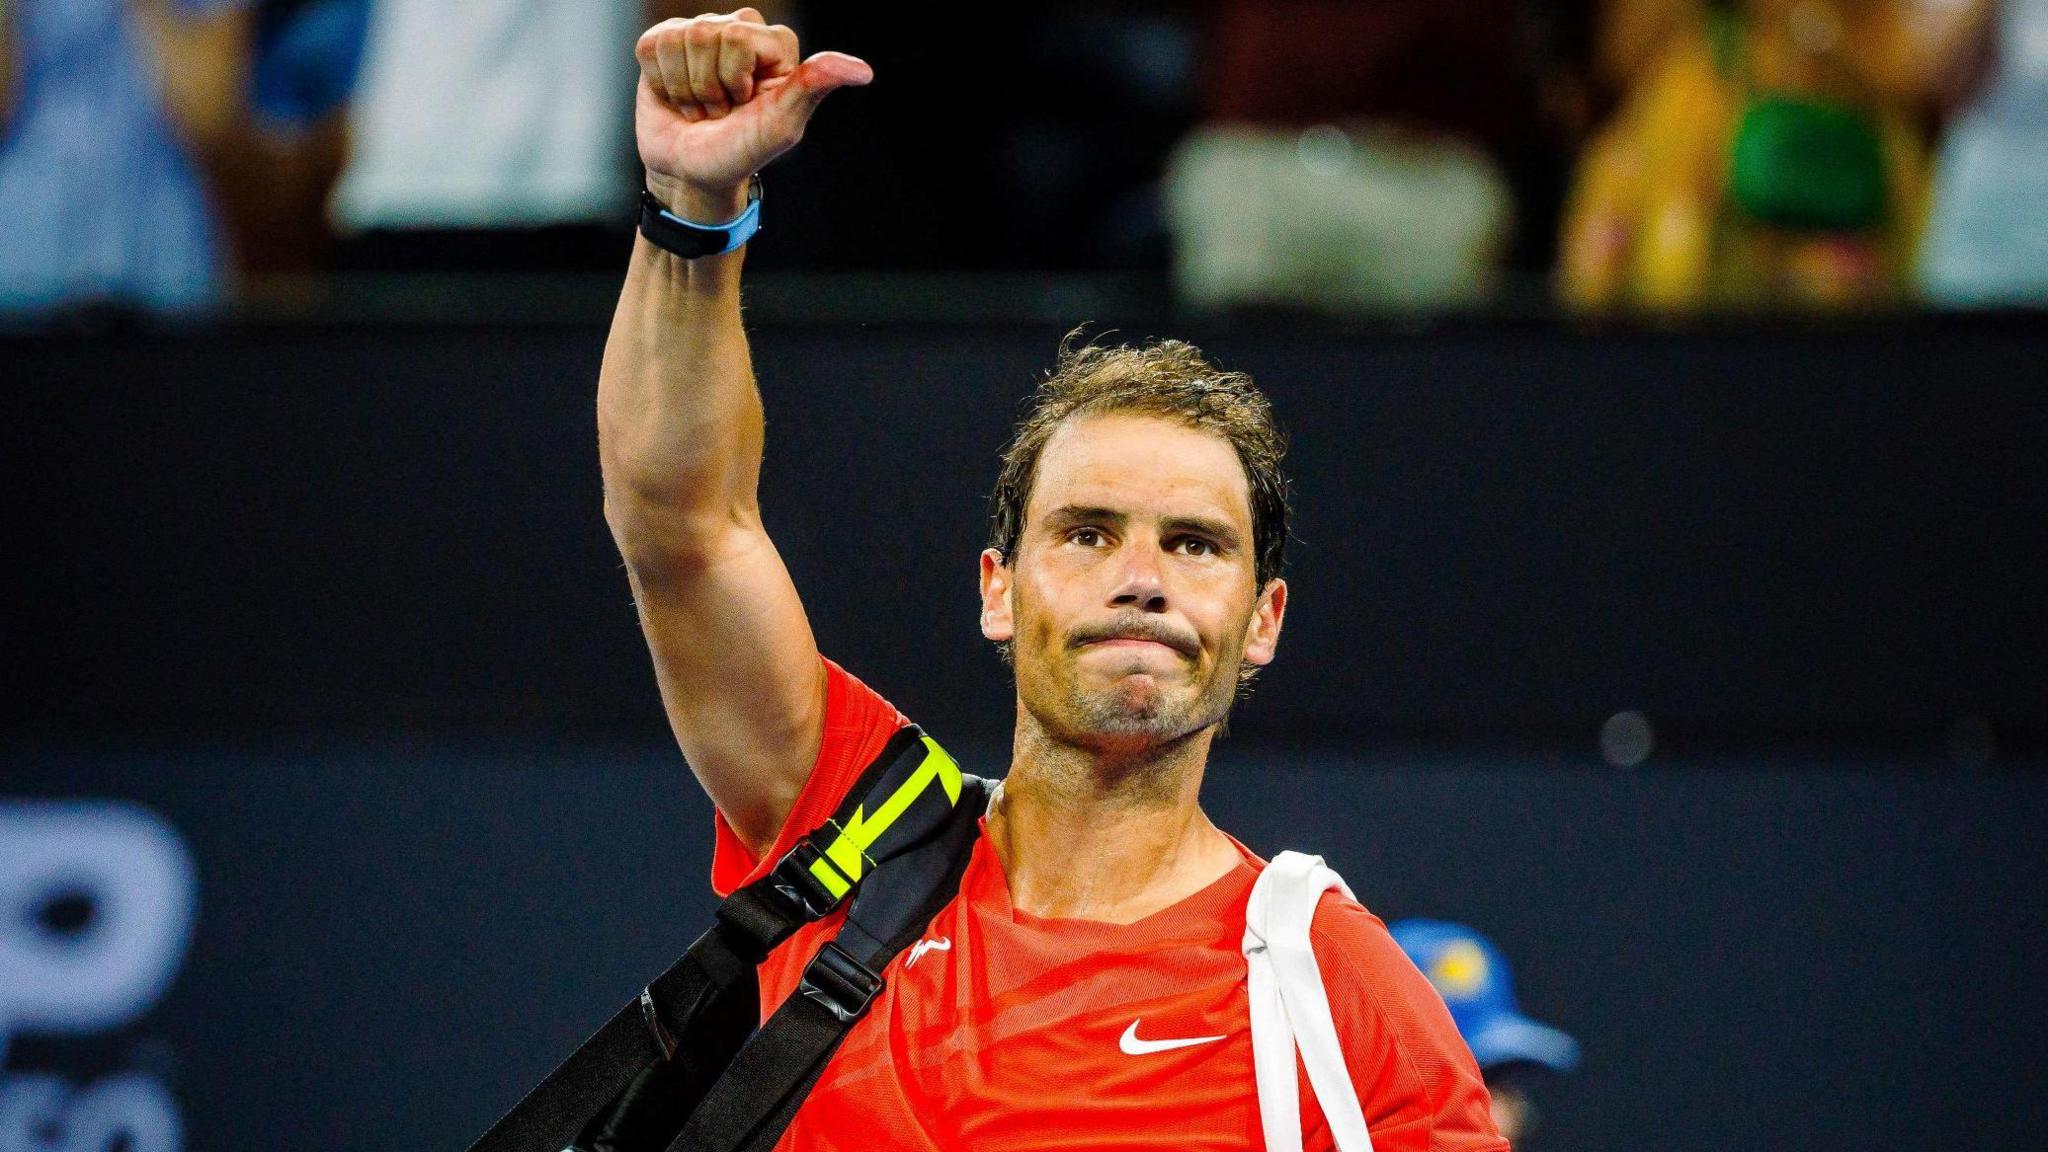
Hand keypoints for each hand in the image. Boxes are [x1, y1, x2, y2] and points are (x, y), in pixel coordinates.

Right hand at [635, 8, 871, 220]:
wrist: (692, 175)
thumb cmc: (741, 152)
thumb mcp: (781, 125)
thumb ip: (814, 88)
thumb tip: (864, 71)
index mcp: (776, 44)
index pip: (740, 39)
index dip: (734, 80)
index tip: (745, 104)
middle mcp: (741, 29)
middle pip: (708, 34)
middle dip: (709, 85)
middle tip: (722, 110)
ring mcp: (701, 33)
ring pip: (679, 40)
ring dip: (686, 88)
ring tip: (702, 108)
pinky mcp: (664, 42)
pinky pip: (653, 46)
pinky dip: (662, 82)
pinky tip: (678, 98)